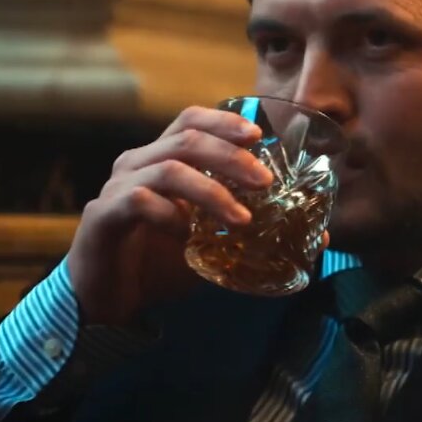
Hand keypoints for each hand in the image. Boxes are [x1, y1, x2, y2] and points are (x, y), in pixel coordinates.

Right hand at [66, 106, 277, 325]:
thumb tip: (319, 235)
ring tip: (242, 218)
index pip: (191, 120)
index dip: (225, 121)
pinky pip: (138, 201)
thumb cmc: (159, 265)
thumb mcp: (215, 246)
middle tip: (265, 180)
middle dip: (231, 155)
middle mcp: (137, 163)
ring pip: (169, 168)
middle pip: (187, 137)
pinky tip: (187, 236)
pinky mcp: (103, 215)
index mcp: (161, 159)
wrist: (105, 300)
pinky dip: (170, 215)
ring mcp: (117, 187)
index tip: (259, 134)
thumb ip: (255, 234)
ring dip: (211, 190)